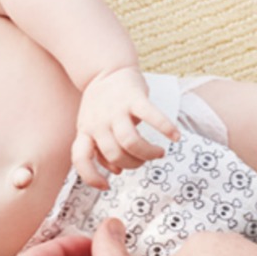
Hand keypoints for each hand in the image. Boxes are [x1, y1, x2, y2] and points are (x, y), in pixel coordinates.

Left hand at [72, 67, 179, 188]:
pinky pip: (151, 116)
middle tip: (145, 160)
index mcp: (85, 131)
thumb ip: (99, 148)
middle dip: (133, 164)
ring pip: (130, 142)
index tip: (106, 186)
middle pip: (115, 154)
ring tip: (158, 153)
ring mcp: (115, 110)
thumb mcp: (90, 127)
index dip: (91, 176)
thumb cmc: (100, 105)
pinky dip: (166, 128)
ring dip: (147, 153)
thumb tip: (116, 170)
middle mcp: (97, 122)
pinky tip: (175, 137)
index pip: (81, 158)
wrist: (105, 70)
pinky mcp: (134, 97)